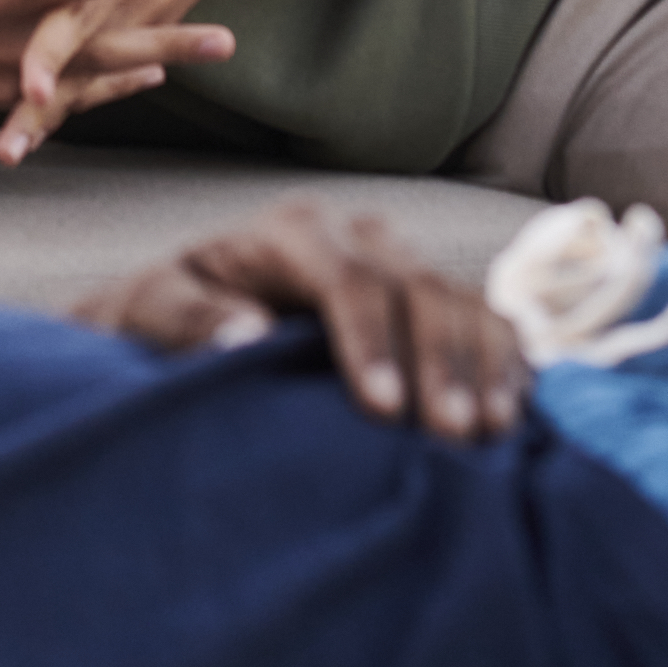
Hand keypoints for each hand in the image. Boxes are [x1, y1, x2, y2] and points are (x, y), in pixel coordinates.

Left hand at [69, 201, 528, 441]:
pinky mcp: (431, 302)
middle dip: (439, 360)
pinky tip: (516, 414)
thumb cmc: (163, 319)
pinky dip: (506, 363)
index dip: (370, 339)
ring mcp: (401, 265)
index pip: (345, 276)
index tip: (384, 409)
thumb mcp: (151, 309)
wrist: (188, 321)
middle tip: (453, 435)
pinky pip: (487, 320)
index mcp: (291, 232)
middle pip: (415, 287)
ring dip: (483, 365)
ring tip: (492, 434)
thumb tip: (245, 337)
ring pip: (461, 300)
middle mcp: (356, 237)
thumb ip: (188, 319)